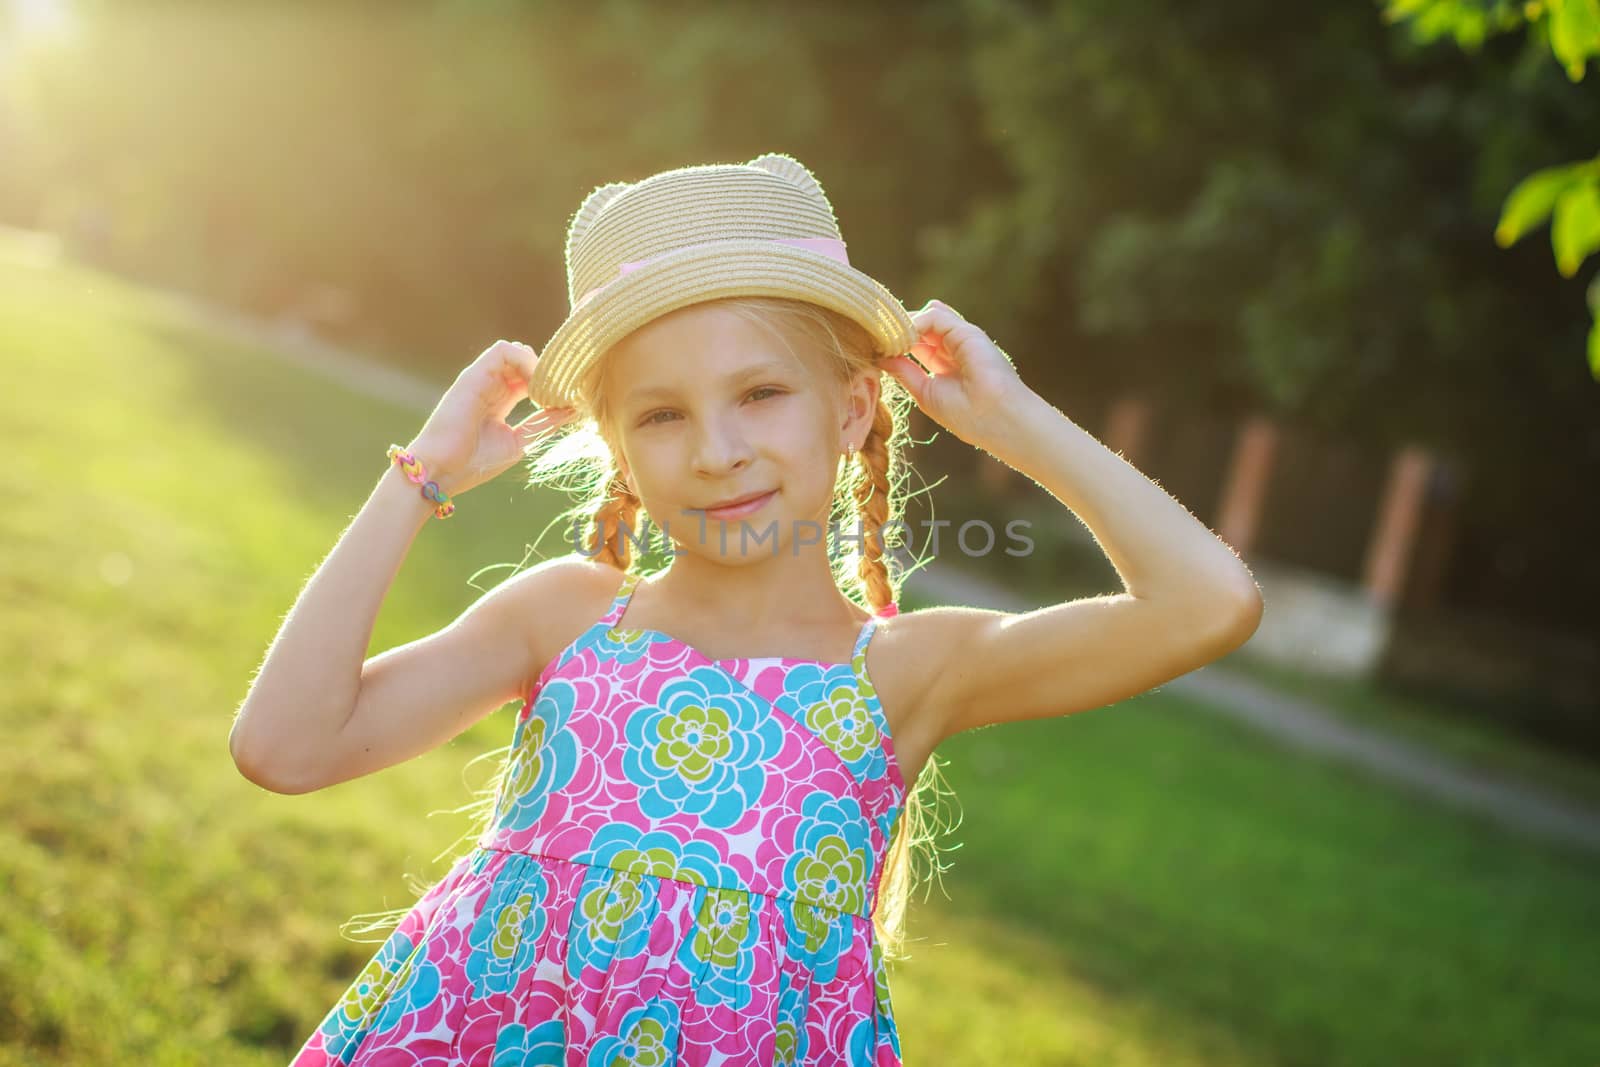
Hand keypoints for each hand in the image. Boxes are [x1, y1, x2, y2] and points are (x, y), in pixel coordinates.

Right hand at [407, 340, 576, 496]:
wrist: (442, 471)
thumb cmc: (474, 462)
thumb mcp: (519, 441)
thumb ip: (543, 424)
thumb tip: (573, 410)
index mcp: (500, 399)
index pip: (531, 378)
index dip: (551, 384)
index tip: (568, 401)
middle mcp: (491, 384)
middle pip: (527, 361)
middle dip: (549, 373)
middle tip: (563, 392)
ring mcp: (481, 377)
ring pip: (517, 351)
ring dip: (539, 366)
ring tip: (549, 390)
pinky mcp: (473, 374)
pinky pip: (503, 350)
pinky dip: (526, 361)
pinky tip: (535, 385)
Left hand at [876, 300, 1030, 448]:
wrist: (996, 418)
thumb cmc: (965, 414)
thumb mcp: (925, 392)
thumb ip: (905, 372)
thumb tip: (881, 357)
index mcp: (945, 364)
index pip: (916, 343)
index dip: (895, 342)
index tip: (872, 346)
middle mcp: (954, 347)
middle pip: (920, 327)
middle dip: (896, 330)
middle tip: (871, 334)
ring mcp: (961, 338)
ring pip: (926, 318)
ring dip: (903, 325)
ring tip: (883, 335)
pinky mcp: (967, 332)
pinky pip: (934, 317)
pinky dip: (914, 324)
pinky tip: (901, 337)